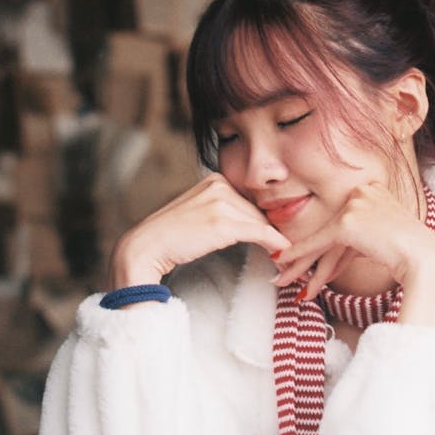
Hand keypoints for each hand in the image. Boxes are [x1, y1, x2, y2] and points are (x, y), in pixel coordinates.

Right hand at [109, 173, 289, 288]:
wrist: (146, 247)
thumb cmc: (171, 235)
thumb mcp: (200, 213)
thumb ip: (224, 211)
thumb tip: (256, 225)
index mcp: (214, 179)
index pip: (249, 200)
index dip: (263, 220)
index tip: (277, 235)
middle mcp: (219, 184)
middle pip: (257, 210)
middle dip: (271, 229)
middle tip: (287, 247)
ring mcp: (220, 202)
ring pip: (260, 221)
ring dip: (274, 239)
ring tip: (285, 254)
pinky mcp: (223, 222)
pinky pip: (259, 232)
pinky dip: (275, 242)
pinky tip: (283, 251)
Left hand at [273, 181, 434, 320]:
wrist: (425, 258)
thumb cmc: (411, 253)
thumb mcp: (381, 236)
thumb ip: (358, 237)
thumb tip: (332, 254)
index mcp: (373, 189)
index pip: (343, 222)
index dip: (325, 250)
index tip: (310, 266)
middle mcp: (362, 191)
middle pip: (330, 230)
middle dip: (308, 256)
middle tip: (286, 269)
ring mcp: (354, 204)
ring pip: (322, 238)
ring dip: (301, 263)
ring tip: (283, 279)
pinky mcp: (347, 221)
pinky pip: (318, 242)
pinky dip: (299, 254)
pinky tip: (284, 262)